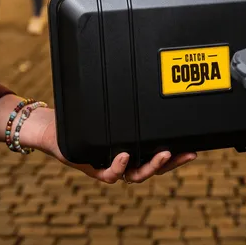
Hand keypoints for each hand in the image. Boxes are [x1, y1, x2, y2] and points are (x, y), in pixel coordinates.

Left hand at [26, 108, 196, 183]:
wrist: (50, 127)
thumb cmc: (80, 114)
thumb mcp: (107, 103)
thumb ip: (123, 97)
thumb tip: (144, 69)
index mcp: (131, 149)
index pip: (159, 154)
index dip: (179, 154)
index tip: (195, 146)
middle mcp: (124, 160)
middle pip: (154, 168)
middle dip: (173, 162)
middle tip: (188, 152)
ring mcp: (109, 166)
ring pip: (136, 175)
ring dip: (152, 166)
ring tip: (164, 154)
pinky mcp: (91, 167)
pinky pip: (108, 174)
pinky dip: (118, 166)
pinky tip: (124, 155)